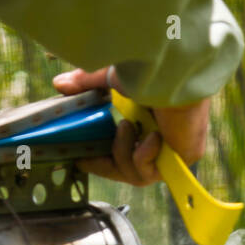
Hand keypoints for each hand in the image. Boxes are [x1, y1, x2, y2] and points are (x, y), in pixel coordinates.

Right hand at [52, 66, 209, 187]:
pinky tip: (152, 136)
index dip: (100, 161)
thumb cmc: (150, 71)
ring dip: (124, 152)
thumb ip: (87, 83)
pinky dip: (145, 154)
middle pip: (128, 169)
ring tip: (128, 125)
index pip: (122, 152)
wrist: (176, 74)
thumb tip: (59, 83)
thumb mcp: (112, 79)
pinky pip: (151, 171)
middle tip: (88, 159)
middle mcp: (164, 138)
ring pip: (137, 173)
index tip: (80, 160)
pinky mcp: (185, 157)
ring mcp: (175, 150)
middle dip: (106, 165)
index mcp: (151, 120)